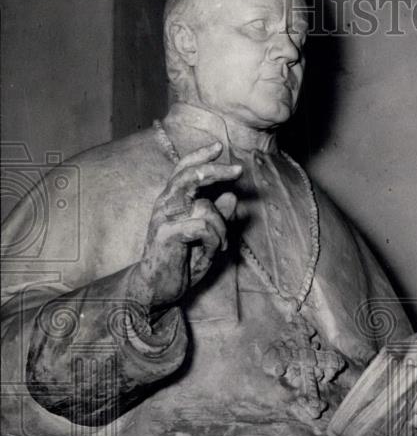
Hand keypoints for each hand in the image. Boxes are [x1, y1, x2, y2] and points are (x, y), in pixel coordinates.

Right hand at [129, 142, 241, 314]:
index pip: (183, 170)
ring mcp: (163, 218)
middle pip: (190, 175)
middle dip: (216, 170)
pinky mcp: (164, 234)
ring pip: (205, 206)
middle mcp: (165, 204)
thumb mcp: (208, 238)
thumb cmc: (182, 262)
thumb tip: (232, 195)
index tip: (218, 146)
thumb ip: (219, 218)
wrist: (158, 288)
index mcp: (173, 202)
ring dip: (222, 228)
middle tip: (238, 170)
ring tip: (221, 246)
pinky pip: (202, 227)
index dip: (199, 156)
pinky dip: (215, 240)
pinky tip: (211, 253)